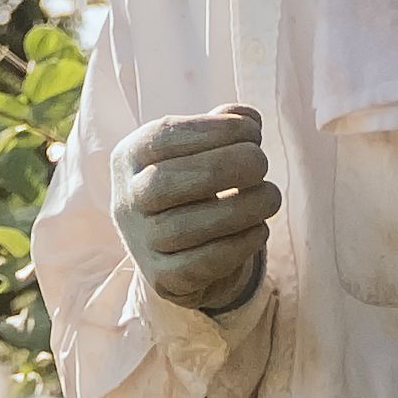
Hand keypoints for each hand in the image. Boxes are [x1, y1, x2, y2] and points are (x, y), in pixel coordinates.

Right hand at [113, 106, 277, 316]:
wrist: (178, 251)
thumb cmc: (193, 186)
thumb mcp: (199, 150)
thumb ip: (223, 127)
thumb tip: (249, 118)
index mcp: (129, 157)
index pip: (161, 138)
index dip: (211, 130)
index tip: (253, 130)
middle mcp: (126, 200)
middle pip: (164, 182)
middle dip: (223, 167)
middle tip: (262, 162)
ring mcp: (141, 243)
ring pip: (183, 227)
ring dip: (239, 208)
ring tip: (271, 196)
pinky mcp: (163, 279)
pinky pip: (200, 264)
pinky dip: (238, 245)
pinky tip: (259, 229)